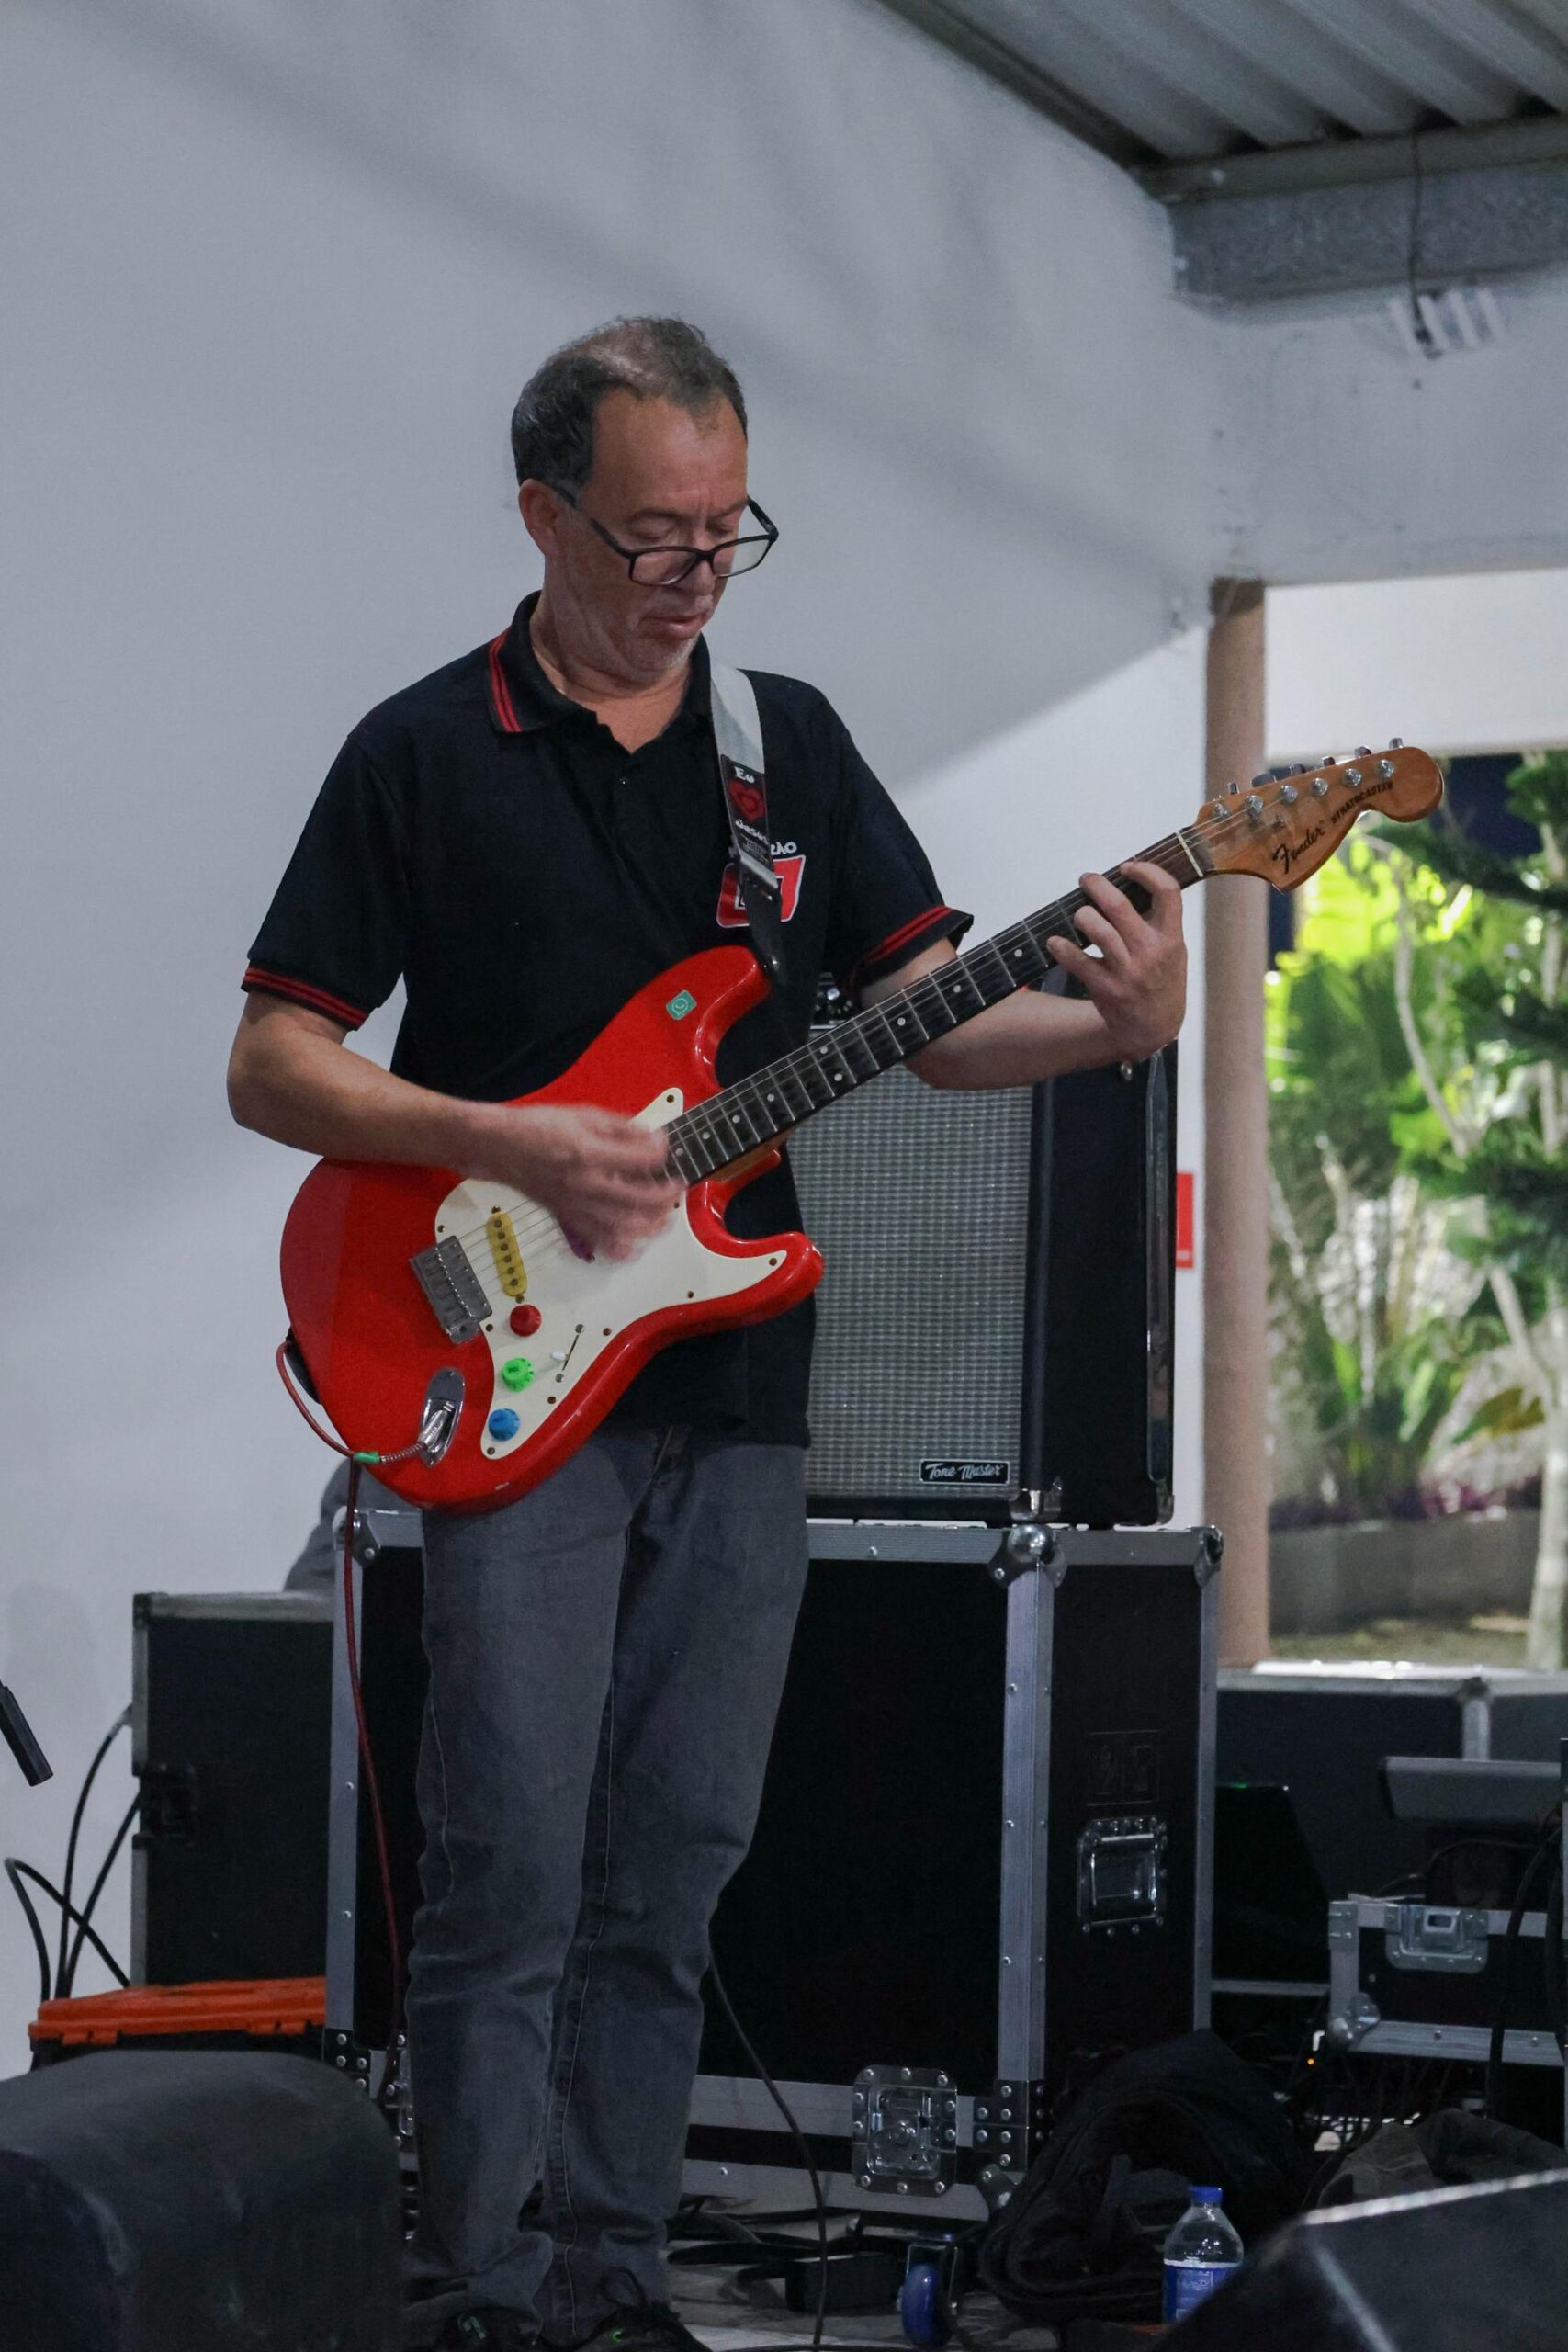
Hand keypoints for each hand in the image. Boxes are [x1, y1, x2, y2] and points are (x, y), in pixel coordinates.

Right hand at [470, 1102, 682, 1261]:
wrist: (501, 1148)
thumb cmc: (538, 1128)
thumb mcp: (583, 1115)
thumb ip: (620, 1127)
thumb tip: (651, 1138)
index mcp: (589, 1154)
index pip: (642, 1160)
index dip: (662, 1152)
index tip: (665, 1146)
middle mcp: (586, 1185)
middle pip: (643, 1200)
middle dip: (669, 1193)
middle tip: (677, 1183)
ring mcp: (579, 1207)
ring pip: (628, 1228)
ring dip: (655, 1223)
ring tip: (666, 1214)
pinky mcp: (571, 1219)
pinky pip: (602, 1243)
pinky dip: (625, 1247)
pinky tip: (637, 1241)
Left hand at [1046, 861, 1185, 1062]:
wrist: (1153, 1028)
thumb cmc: (1161, 982)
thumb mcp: (1174, 951)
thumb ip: (1160, 921)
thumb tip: (1131, 882)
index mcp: (1171, 938)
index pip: (1167, 892)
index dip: (1147, 871)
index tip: (1128, 867)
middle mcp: (1150, 952)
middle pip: (1120, 906)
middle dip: (1097, 885)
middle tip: (1087, 880)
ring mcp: (1128, 972)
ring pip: (1097, 930)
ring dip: (1082, 915)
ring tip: (1080, 914)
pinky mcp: (1106, 988)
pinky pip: (1077, 962)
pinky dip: (1062, 948)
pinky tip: (1056, 942)